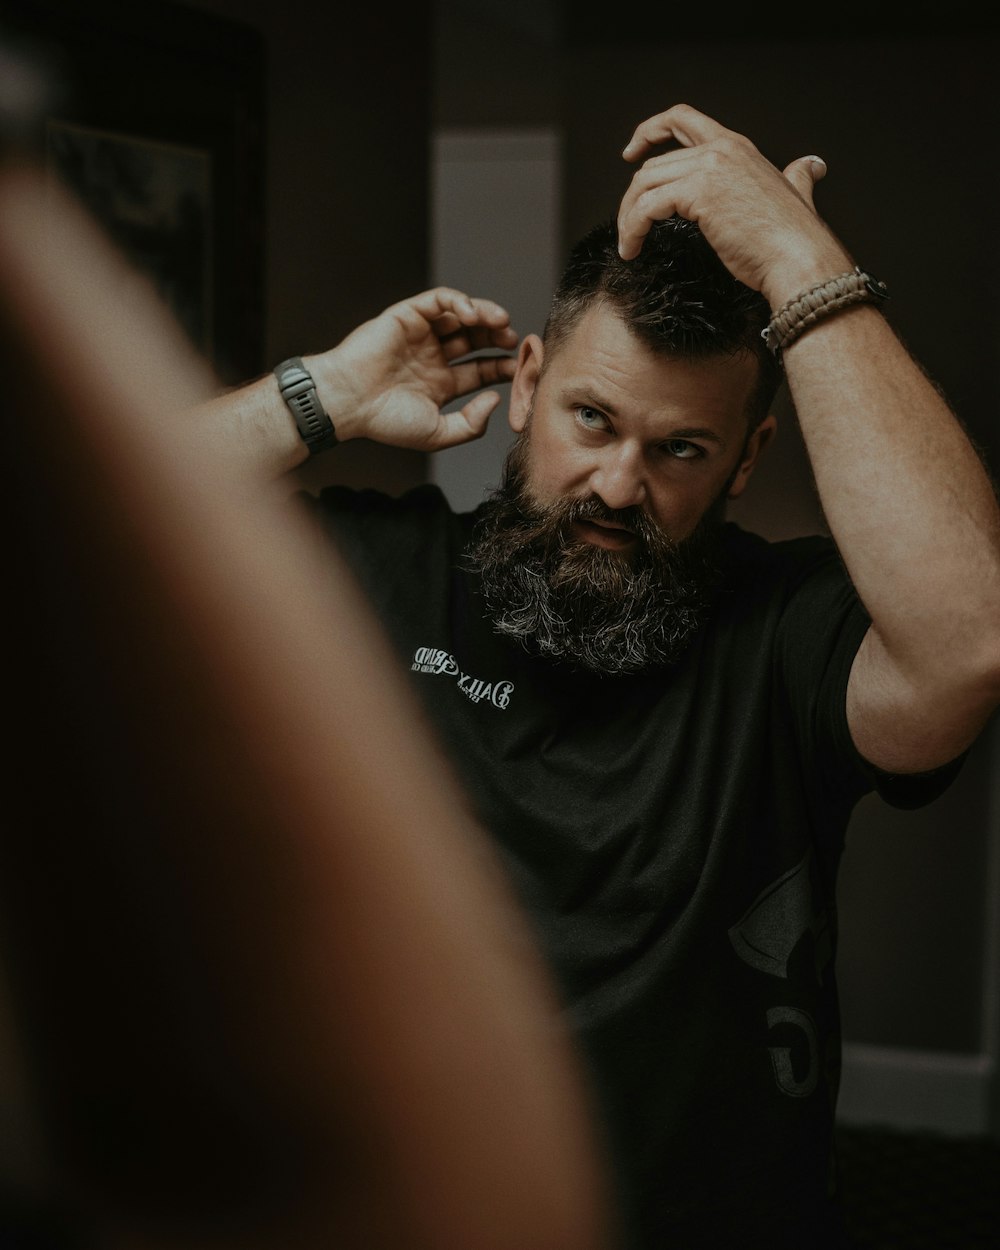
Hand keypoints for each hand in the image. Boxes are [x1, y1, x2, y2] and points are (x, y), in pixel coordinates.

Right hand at [310, 288, 519, 450]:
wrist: (349, 402)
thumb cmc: (385, 421)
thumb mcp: (437, 434)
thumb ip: (470, 424)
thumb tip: (495, 399)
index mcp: (440, 383)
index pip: (480, 369)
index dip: (501, 366)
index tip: (518, 368)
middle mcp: (432, 357)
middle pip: (475, 340)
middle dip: (497, 337)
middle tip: (513, 340)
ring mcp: (421, 335)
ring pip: (461, 316)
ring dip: (484, 315)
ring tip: (500, 323)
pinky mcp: (407, 315)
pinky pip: (439, 300)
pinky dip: (458, 301)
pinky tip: (471, 314)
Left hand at [617, 103, 849, 305]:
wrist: (798, 257)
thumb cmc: (793, 238)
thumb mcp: (796, 193)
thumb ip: (798, 176)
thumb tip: (811, 167)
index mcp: (736, 146)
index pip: (682, 119)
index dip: (649, 130)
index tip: (631, 151)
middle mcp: (721, 149)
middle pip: (654, 163)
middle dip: (632, 196)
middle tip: (628, 225)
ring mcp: (709, 168)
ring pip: (645, 184)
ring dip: (628, 216)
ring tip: (628, 243)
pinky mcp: (698, 193)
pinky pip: (646, 207)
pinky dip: (632, 228)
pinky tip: (632, 248)